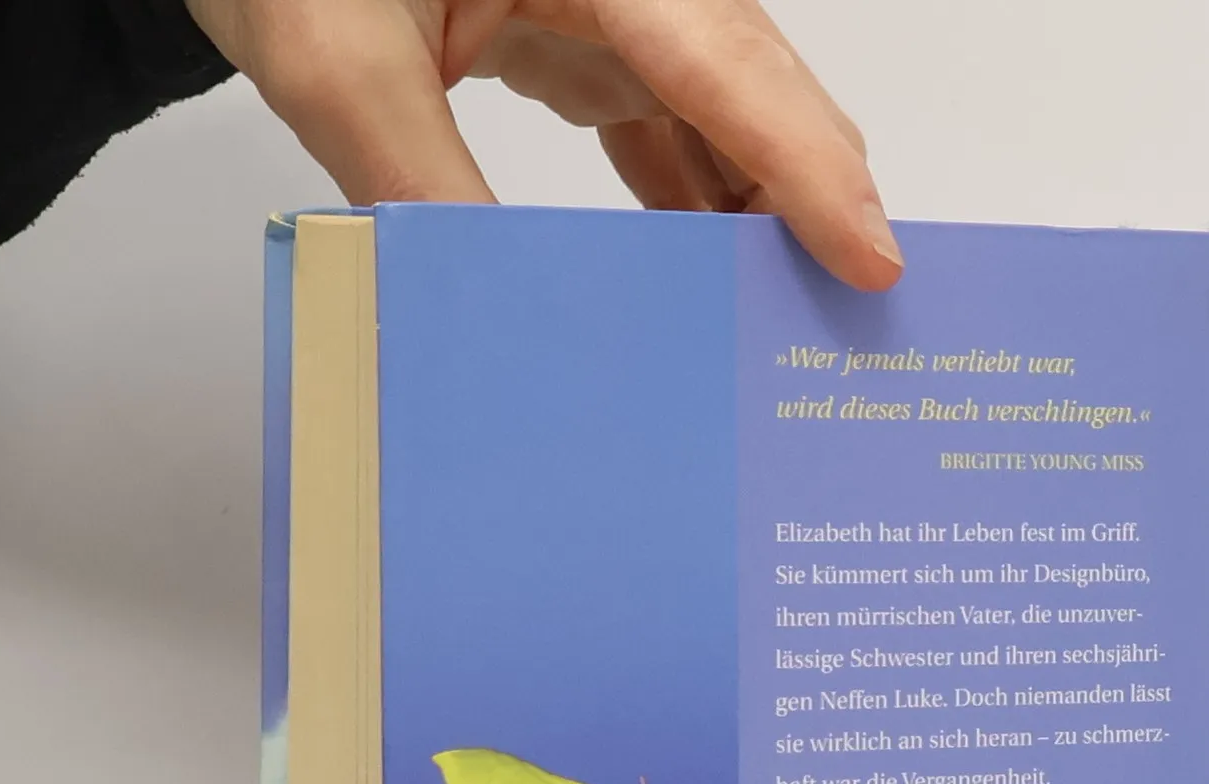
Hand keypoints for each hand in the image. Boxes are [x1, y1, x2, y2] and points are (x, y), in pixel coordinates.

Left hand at [184, 0, 902, 289]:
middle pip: (757, 83)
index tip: (870, 260)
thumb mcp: (338, 61)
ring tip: (782, 325)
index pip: (729, 62)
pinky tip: (703, 279)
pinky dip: (694, 199)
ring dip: (757, 212)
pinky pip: (671, 122)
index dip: (810, 169)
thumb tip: (495, 325)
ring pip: (727, 108)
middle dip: (812, 198)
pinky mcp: (586, 33)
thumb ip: (423, 189)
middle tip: (850, 322)